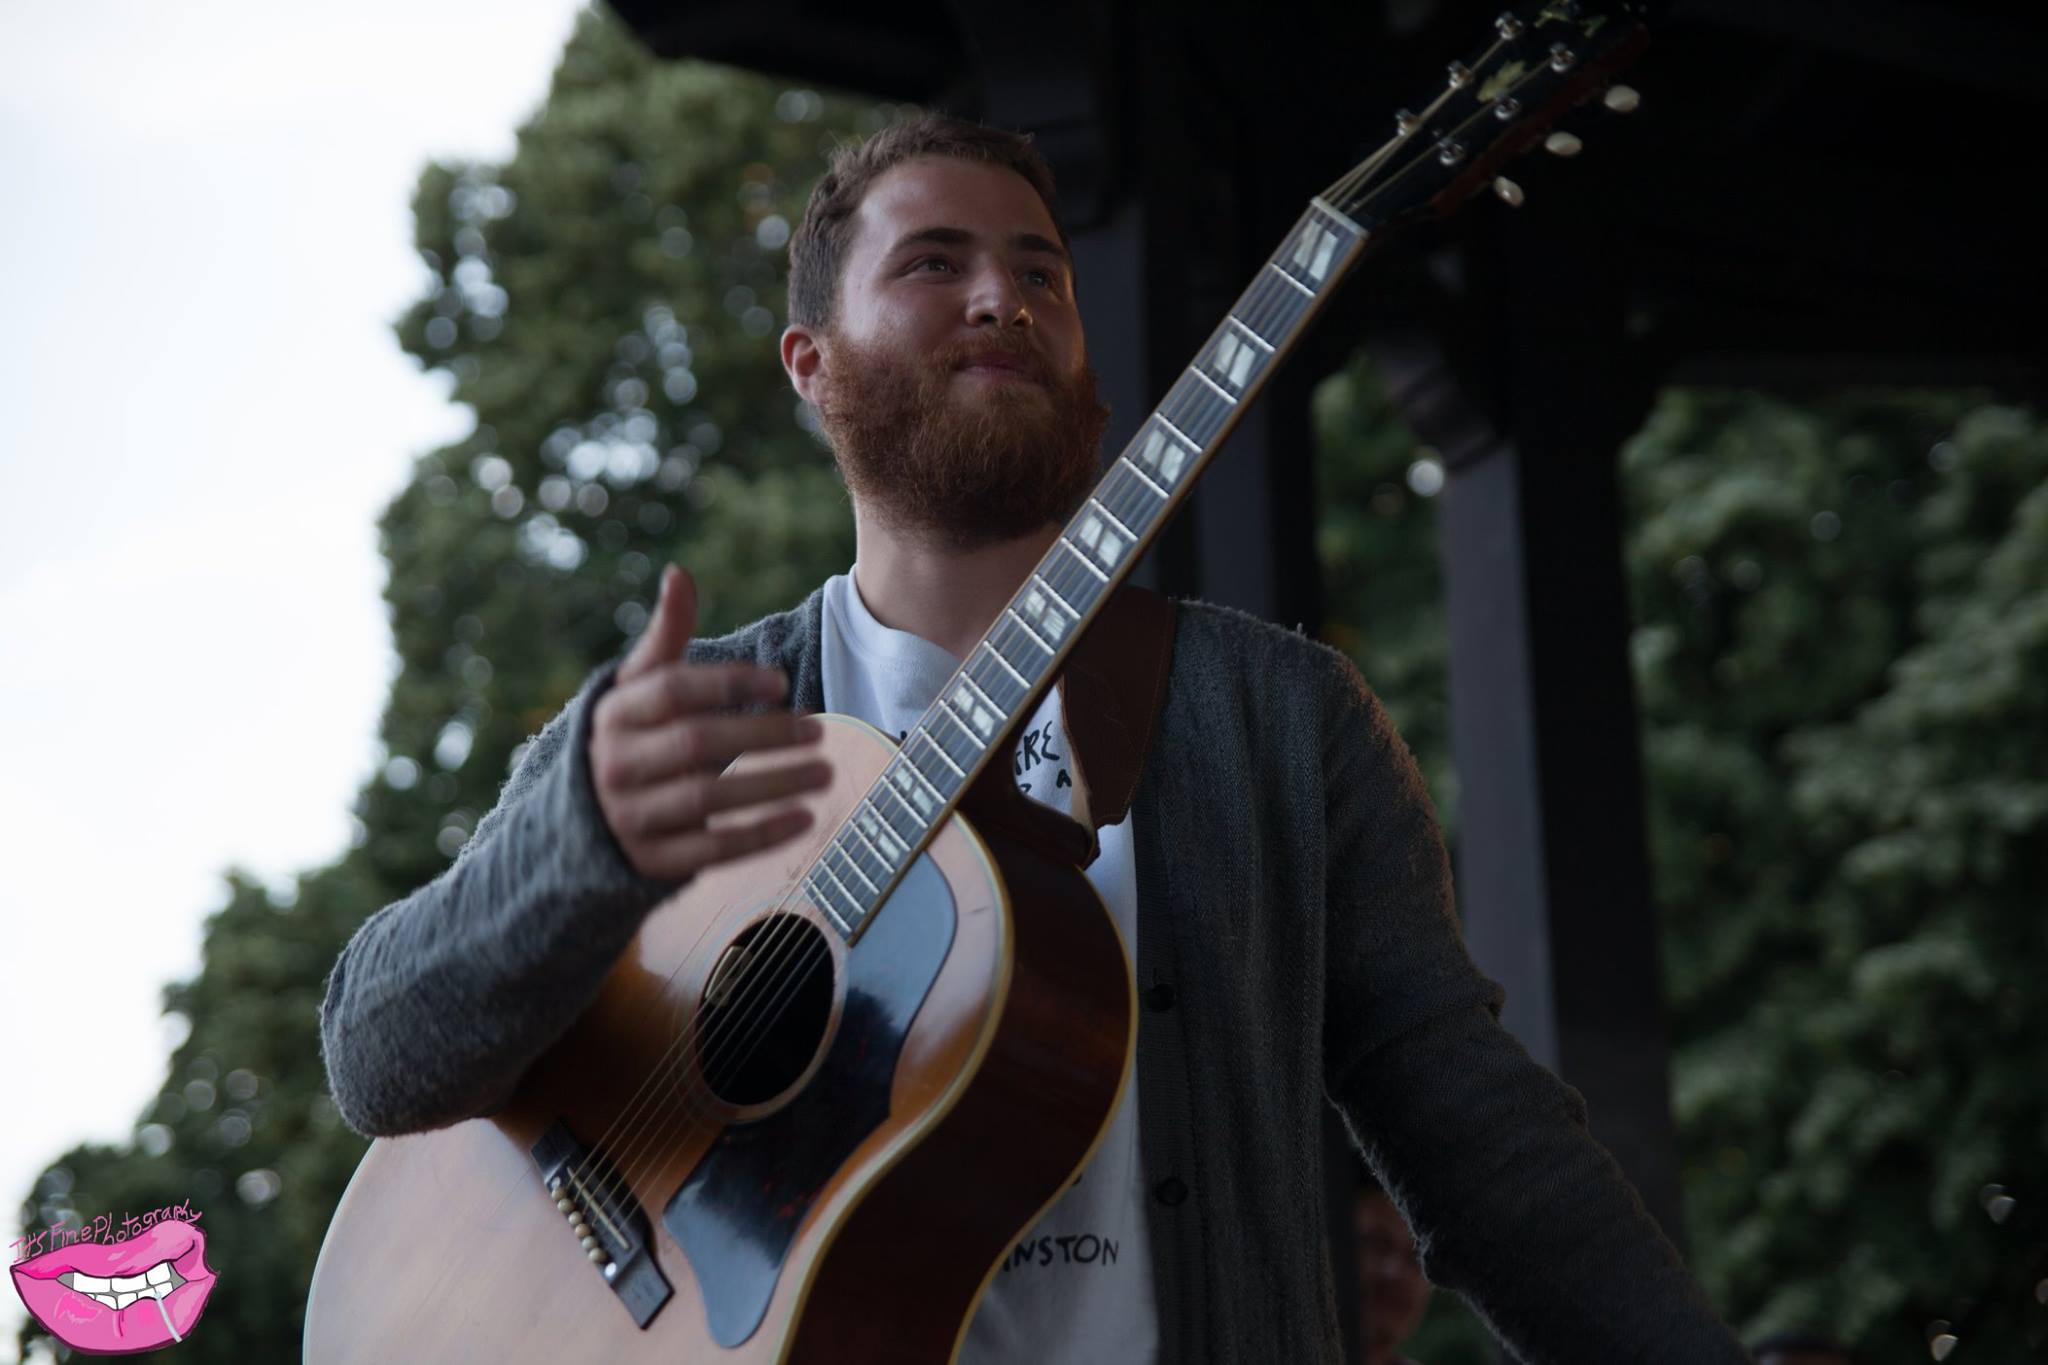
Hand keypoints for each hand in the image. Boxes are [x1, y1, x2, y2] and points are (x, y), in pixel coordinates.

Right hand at [590, 566, 830, 880]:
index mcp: (615, 715)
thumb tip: (680, 572)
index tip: (781, 682)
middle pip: (697, 743)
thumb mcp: (636, 690)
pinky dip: (761, 834)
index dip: (728, 682)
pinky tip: (805, 819)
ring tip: (825, 773)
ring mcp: (630, 817)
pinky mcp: (651, 862)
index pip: (672, 691)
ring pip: (709, 798)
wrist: (578, 830)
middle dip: (763, 735)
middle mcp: (616, 764)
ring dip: (773, 785)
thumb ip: (665, 637)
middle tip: (819, 730)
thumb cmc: (628, 739)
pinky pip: (712, 849)